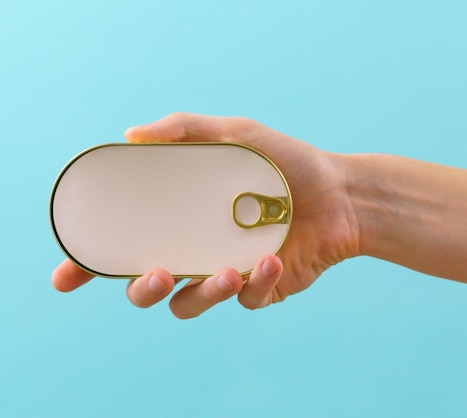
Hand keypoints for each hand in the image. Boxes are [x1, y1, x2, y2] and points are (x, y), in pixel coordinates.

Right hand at [52, 113, 359, 317]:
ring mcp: (227, 273)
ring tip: (228, 271)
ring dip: (201, 293)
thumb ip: (186, 129)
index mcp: (183, 219)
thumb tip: (130, 135)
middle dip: (142, 290)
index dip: (92, 263)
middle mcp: (198, 249)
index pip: (127, 244)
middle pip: (148, 286)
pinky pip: (245, 299)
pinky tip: (272, 258)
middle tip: (157, 272)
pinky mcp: (260, 289)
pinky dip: (255, 282)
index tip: (68, 273)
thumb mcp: (237, 135)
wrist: (341, 192)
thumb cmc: (287, 163)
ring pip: (190, 304)